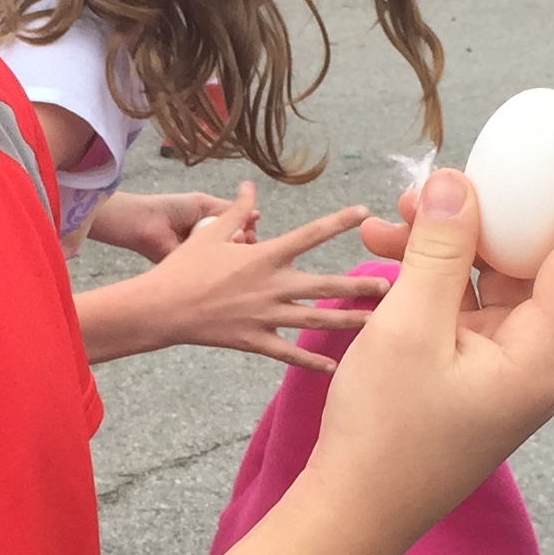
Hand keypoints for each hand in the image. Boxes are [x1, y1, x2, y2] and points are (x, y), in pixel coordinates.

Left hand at [86, 188, 238, 262]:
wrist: (148, 222)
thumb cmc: (173, 209)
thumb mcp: (206, 205)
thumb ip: (230, 211)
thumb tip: (257, 215)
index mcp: (215, 229)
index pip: (241, 233)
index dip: (248, 231)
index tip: (251, 227)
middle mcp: (211, 247)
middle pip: (238, 250)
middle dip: (246, 243)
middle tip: (246, 237)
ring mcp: (204, 261)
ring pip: (229, 262)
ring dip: (236, 253)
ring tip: (238, 243)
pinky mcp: (195, 273)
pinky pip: (215, 272)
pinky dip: (222, 265)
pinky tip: (226, 257)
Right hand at [132, 183, 394, 372]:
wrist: (161, 308)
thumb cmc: (184, 267)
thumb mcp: (209, 231)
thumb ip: (237, 210)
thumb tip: (250, 186)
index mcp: (265, 255)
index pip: (311, 234)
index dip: (339, 221)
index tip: (365, 211)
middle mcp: (272, 285)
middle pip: (326, 285)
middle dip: (360, 286)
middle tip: (392, 286)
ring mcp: (266, 315)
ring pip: (316, 320)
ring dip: (348, 322)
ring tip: (376, 323)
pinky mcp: (255, 340)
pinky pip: (289, 353)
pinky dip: (312, 361)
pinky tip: (334, 368)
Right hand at [313, 140, 553, 539]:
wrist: (353, 513)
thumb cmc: (380, 434)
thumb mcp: (403, 330)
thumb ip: (437, 250)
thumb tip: (460, 182)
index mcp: (543, 359)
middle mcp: (545, 362)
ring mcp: (517, 367)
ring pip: (529, 278)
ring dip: (480, 233)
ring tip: (402, 205)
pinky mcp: (485, 370)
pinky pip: (484, 299)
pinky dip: (451, 265)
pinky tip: (393, 241)